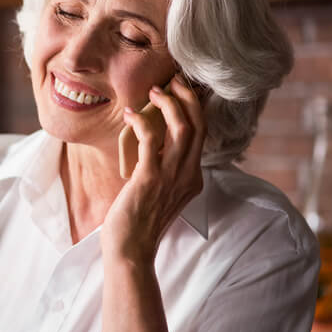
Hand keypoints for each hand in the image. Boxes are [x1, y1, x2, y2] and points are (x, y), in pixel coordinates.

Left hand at [102, 75, 205, 259]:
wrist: (131, 250)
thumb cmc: (139, 223)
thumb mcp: (160, 194)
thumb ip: (164, 171)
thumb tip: (152, 146)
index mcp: (193, 178)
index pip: (202, 134)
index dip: (195, 108)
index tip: (182, 90)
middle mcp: (188, 175)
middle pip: (198, 124)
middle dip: (187, 97)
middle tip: (172, 81)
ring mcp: (171, 177)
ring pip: (182, 128)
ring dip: (169, 104)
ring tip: (154, 91)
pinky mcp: (150, 179)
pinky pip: (150, 141)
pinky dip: (141, 123)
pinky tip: (129, 115)